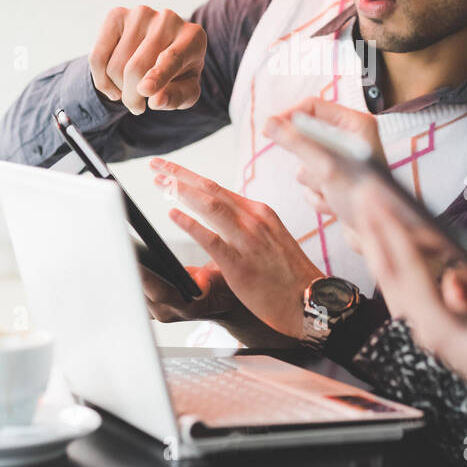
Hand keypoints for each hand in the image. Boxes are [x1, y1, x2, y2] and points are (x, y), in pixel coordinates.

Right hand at [88, 6, 206, 114]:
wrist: (162, 48)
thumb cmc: (178, 74)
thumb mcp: (186, 91)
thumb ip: (176, 97)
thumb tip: (156, 101)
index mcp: (193, 37)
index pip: (172, 58)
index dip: (158, 76)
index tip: (145, 90)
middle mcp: (168, 19)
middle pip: (137, 67)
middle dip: (132, 96)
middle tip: (137, 107)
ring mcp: (141, 14)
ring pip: (116, 66)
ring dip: (119, 89)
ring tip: (131, 89)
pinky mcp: (117, 14)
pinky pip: (97, 56)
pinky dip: (101, 79)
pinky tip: (113, 86)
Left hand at [149, 157, 325, 340]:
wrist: (310, 301)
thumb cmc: (289, 276)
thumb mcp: (269, 240)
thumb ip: (244, 229)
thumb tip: (215, 224)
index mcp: (260, 212)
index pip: (218, 188)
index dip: (191, 177)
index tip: (170, 170)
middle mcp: (255, 218)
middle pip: (210, 189)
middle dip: (180, 175)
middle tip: (155, 166)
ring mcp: (249, 239)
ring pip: (210, 206)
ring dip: (181, 191)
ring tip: (159, 183)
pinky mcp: (241, 262)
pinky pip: (211, 236)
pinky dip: (190, 222)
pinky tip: (172, 214)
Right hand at [263, 97, 385, 225]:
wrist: (378, 234)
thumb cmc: (362, 196)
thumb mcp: (325, 165)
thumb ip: (295, 142)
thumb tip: (269, 123)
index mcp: (355, 125)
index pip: (313, 107)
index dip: (289, 117)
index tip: (269, 129)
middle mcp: (350, 141)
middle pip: (307, 138)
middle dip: (307, 161)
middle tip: (317, 171)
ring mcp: (342, 164)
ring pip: (305, 164)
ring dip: (314, 182)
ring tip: (332, 191)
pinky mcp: (336, 184)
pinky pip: (310, 184)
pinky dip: (317, 196)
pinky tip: (334, 205)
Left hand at [354, 182, 466, 454]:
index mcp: (440, 330)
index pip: (406, 271)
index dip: (390, 230)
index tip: (374, 195)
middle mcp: (432, 332)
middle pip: (394, 275)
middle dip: (378, 234)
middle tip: (362, 192)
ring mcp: (443, 332)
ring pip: (406, 284)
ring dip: (392, 249)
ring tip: (381, 215)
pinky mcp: (458, 333)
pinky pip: (429, 292)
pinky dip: (420, 267)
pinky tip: (423, 249)